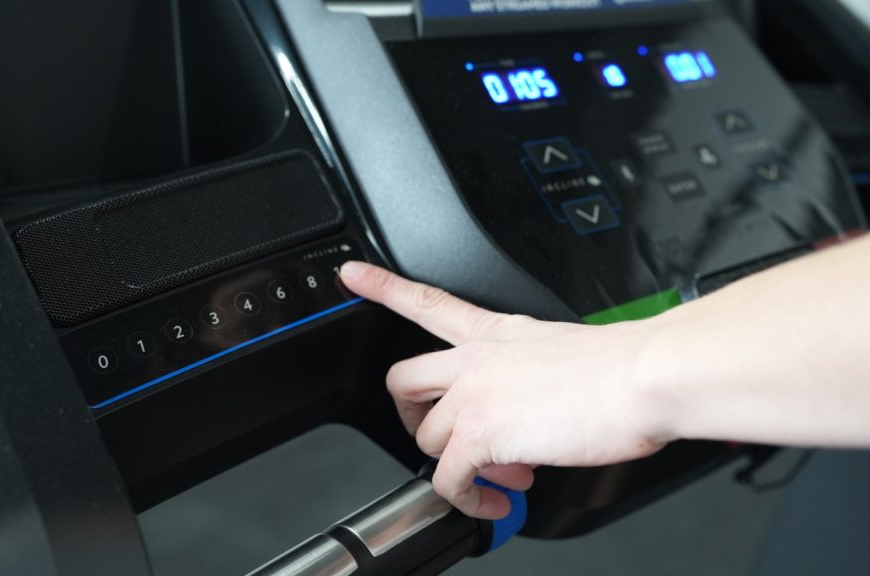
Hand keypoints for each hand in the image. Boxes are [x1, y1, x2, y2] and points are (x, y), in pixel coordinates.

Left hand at [340, 261, 672, 519]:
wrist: (644, 377)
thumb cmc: (623, 368)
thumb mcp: (567, 355)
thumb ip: (533, 380)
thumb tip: (532, 419)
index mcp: (498, 333)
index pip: (428, 301)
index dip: (383, 286)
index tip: (352, 275)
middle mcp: (476, 358)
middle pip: (402, 378)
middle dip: (408, 414)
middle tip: (436, 434)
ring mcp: (474, 395)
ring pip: (425, 437)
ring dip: (456, 465)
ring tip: (500, 475)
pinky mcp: (481, 434)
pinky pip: (448, 479)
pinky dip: (466, 499)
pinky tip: (494, 500)